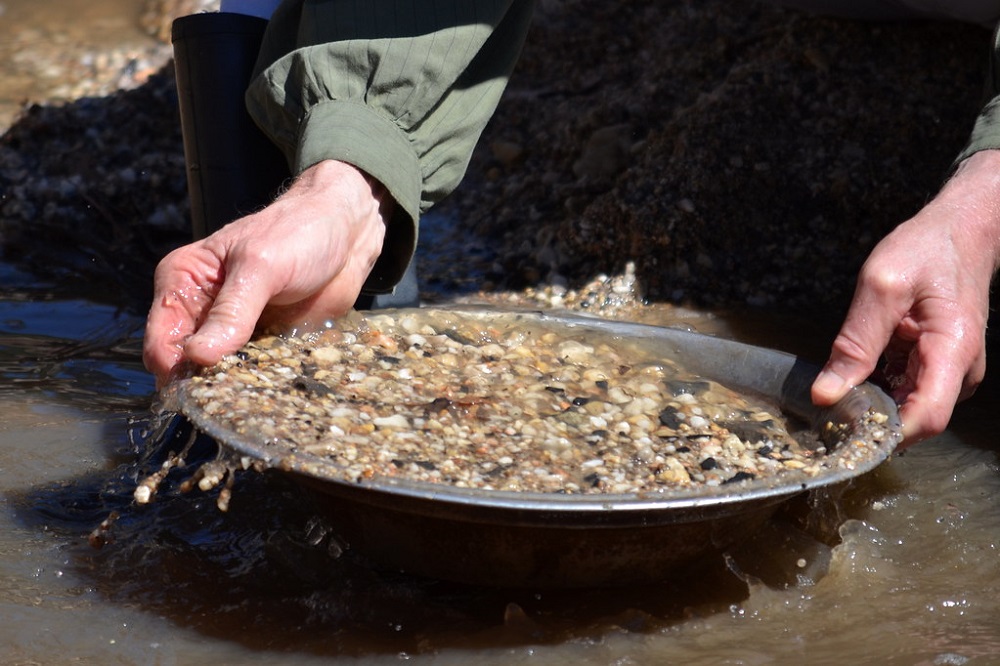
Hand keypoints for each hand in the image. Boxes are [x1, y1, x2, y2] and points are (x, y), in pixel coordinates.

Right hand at [143, 160, 388, 387]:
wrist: (346, 233)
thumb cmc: (299, 234)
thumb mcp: (261, 266)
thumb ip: (232, 311)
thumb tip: (199, 356)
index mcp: (184, 281)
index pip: (161, 337)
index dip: (174, 366)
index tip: (200, 384)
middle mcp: (201, 310)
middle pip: (186, 365)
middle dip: (204, 383)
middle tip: (230, 393)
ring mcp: (233, 330)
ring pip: (220, 376)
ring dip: (235, 387)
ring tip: (256, 390)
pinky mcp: (264, 344)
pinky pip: (255, 376)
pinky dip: (262, 384)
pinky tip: (276, 387)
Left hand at [811, 150, 999, 445]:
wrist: (961, 229)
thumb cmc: (926, 249)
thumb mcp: (880, 288)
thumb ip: (854, 344)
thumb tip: (825, 394)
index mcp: (951, 351)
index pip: (925, 418)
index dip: (886, 435)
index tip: (844, 433)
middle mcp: (959, 370)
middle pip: (916, 421)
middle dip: (873, 424)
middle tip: (829, 414)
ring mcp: (951, 370)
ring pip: (909, 409)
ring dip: (875, 408)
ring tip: (838, 392)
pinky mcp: (938, 365)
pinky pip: (907, 391)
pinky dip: (881, 390)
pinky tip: (857, 377)